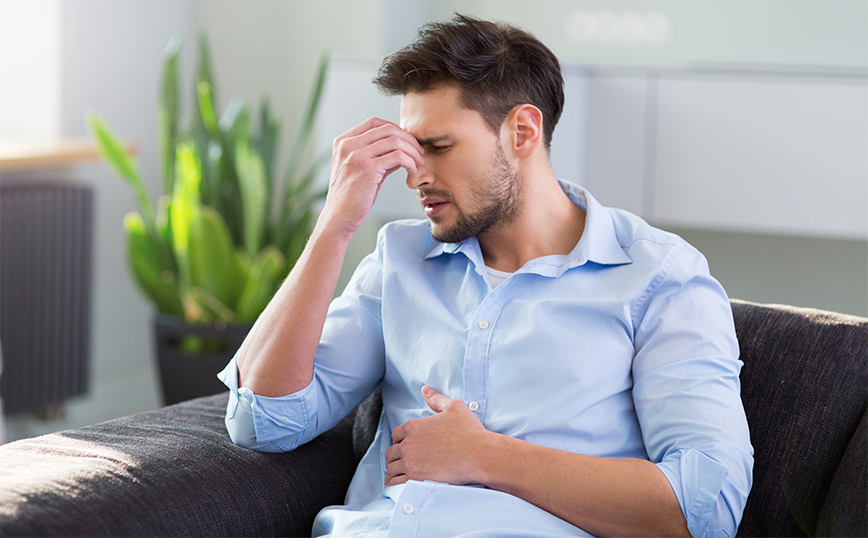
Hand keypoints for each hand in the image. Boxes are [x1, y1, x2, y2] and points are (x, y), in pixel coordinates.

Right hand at [320, 117, 423, 236]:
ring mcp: (356, 155)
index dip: (395, 129)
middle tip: (419, 152)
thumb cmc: (351, 197)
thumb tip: (402, 149)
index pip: (374, 123)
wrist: (339, 217)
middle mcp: (348, 145)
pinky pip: (398, 157)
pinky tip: (413, 171)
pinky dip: (410, 162)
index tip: (408, 142)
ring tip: (419, 162)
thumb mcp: (362, 170)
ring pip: (395, 141)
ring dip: (412, 151)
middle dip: (408, 139)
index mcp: (343, 142)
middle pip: (387, 129)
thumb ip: (378, 156)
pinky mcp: (368, 168)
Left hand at [384, 386, 489, 485]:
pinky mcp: (416, 478)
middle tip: (400, 460)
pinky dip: (393, 484)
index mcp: (414, 426)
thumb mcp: (454, 407)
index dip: (399, 439)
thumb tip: (425, 389)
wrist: (479, 454)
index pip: (396, 434)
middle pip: (391, 451)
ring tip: (395, 475)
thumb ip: (436, 399)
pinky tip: (396, 485)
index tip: (404, 445)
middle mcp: (408, 444)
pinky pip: (396, 483)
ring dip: (392, 471)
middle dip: (395, 455)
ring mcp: (411, 462)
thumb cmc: (469, 430)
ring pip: (392, 468)